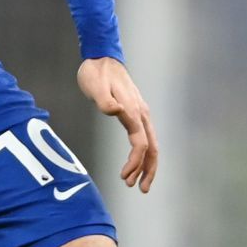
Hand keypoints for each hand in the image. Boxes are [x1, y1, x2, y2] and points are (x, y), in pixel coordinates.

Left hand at [77, 56, 157, 191]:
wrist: (102, 57)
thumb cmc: (95, 73)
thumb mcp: (94, 85)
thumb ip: (104, 100)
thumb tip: (116, 111)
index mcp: (133, 110)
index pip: (140, 143)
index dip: (135, 162)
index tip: (125, 177)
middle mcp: (141, 113)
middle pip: (152, 147)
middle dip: (148, 170)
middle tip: (138, 189)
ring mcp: (141, 113)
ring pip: (151, 144)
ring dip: (146, 164)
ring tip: (135, 183)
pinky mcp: (136, 112)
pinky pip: (144, 137)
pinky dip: (142, 153)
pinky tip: (135, 162)